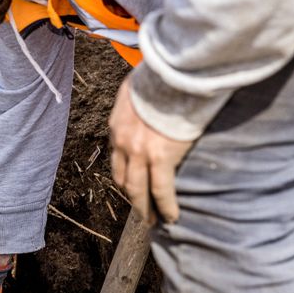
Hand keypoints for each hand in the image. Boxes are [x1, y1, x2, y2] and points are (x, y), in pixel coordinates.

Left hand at [108, 76, 193, 222]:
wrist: (175, 71)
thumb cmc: (164, 74)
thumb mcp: (139, 87)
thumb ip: (138, 102)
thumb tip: (145, 104)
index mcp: (117, 124)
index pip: (118, 158)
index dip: (126, 174)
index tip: (134, 184)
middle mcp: (122, 141)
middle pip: (123, 178)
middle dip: (131, 197)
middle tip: (140, 211)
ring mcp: (139, 151)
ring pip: (137, 190)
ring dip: (144, 208)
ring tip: (152, 220)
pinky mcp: (160, 157)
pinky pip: (162, 190)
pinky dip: (165, 206)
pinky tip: (171, 216)